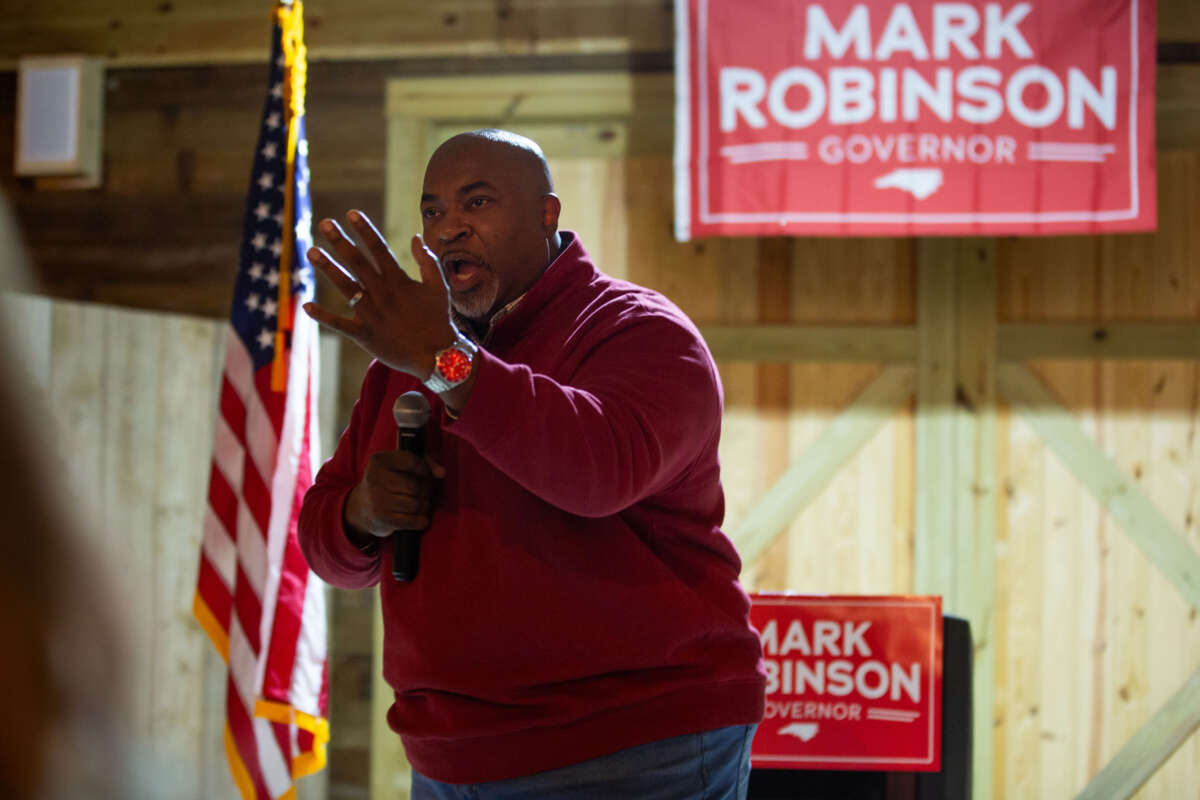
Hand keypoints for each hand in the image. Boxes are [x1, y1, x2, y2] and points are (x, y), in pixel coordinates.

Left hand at [302, 210, 455, 378]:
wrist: (438, 357)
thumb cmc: (438, 319)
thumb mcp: (439, 287)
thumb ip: (428, 261)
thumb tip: (416, 237)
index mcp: (399, 281)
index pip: (379, 249)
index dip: (365, 230)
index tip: (351, 213)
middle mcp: (383, 294)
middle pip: (357, 262)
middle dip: (340, 242)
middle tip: (325, 223)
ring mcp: (373, 315)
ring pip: (346, 287)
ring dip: (328, 268)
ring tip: (312, 251)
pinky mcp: (365, 336)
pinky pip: (340, 324)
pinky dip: (323, 316)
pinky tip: (306, 305)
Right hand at [344, 450, 445, 536]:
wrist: (362, 506)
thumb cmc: (389, 482)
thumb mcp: (401, 465)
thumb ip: (425, 462)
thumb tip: (442, 473)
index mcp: (379, 460)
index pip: (413, 462)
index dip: (426, 470)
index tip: (427, 475)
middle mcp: (374, 478)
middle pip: (415, 486)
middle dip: (427, 491)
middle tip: (427, 493)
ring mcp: (376, 499)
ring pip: (415, 504)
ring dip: (425, 506)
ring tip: (424, 505)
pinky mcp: (381, 518)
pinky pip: (411, 521)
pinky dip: (421, 521)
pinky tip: (422, 518)